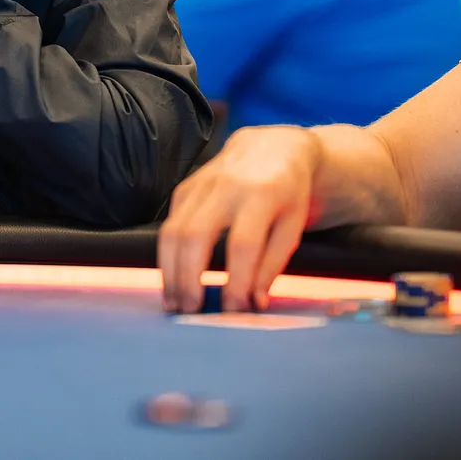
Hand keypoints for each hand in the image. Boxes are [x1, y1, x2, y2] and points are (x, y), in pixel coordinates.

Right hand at [157, 127, 320, 313]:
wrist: (273, 148)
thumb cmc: (288, 194)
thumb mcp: (293, 227)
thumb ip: (273, 264)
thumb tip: (253, 303)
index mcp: (262, 194)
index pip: (243, 244)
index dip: (235, 281)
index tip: (233, 310)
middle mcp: (226, 186)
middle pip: (195, 236)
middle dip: (189, 279)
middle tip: (191, 312)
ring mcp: (201, 184)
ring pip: (173, 231)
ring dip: (170, 271)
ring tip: (174, 304)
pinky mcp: (185, 188)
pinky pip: (169, 224)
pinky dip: (167, 257)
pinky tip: (172, 280)